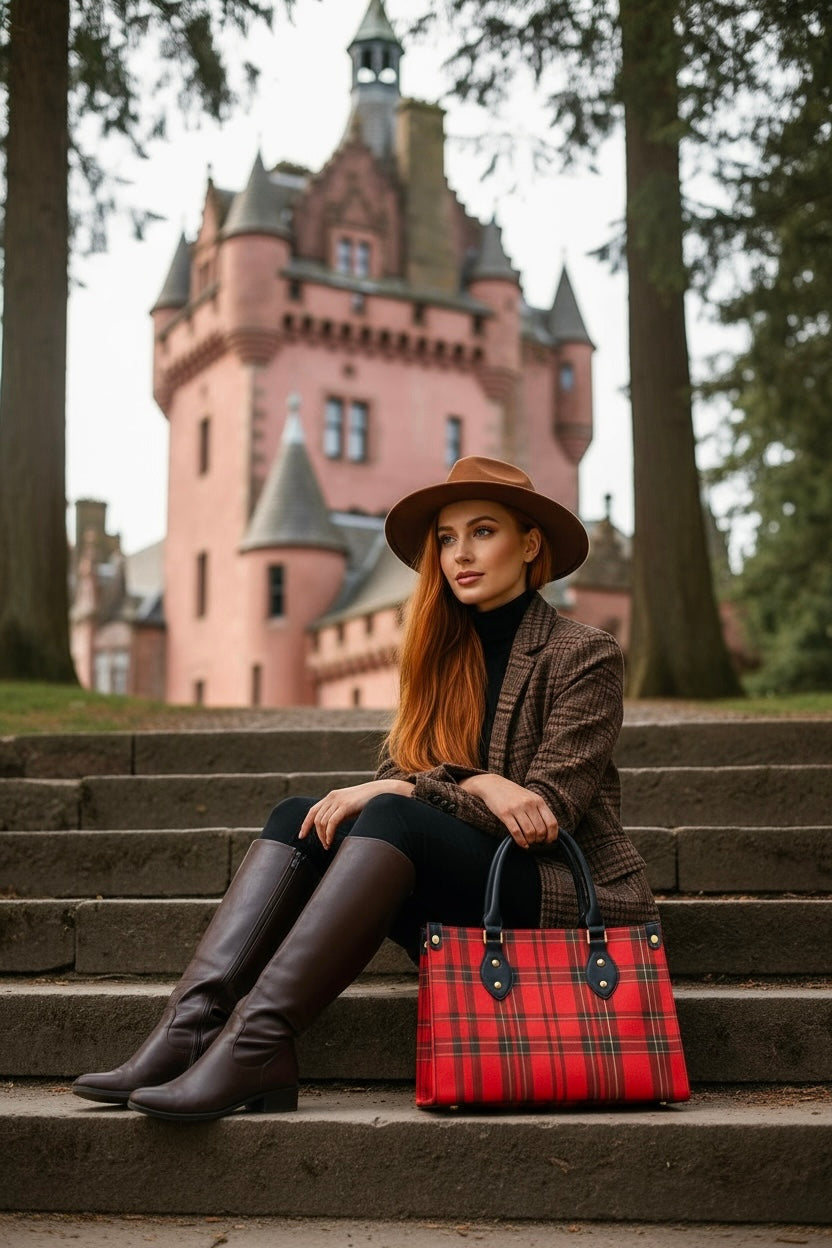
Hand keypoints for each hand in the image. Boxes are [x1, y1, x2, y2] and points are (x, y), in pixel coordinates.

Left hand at [298, 779, 412, 849]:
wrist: (381, 792)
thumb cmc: (366, 802)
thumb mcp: (348, 805)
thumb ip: (338, 812)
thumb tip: (330, 828)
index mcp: (331, 797)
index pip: (312, 811)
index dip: (305, 824)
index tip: (302, 836)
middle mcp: (332, 797)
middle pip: (316, 819)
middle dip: (317, 834)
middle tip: (324, 845)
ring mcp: (338, 801)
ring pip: (322, 822)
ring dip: (323, 836)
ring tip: (329, 845)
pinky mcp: (345, 806)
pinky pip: (331, 823)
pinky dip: (328, 834)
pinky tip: (330, 841)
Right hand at [459, 773, 557, 848]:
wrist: (493, 785)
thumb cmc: (513, 794)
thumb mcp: (530, 798)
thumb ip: (539, 810)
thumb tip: (549, 830)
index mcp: (538, 800)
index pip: (552, 822)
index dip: (552, 835)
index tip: (549, 841)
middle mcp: (529, 804)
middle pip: (541, 829)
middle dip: (540, 840)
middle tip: (537, 842)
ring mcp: (517, 808)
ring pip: (529, 832)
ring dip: (531, 841)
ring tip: (529, 842)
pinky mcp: (505, 813)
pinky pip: (516, 832)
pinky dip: (521, 842)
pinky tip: (522, 844)